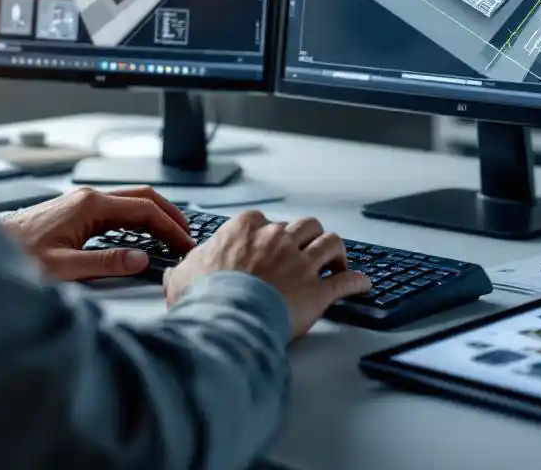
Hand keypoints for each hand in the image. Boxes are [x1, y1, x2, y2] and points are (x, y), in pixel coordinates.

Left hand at [0, 187, 194, 281]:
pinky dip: (136, 220)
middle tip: (187, 237)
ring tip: (170, 237)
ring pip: (130, 202)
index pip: (144, 209)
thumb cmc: (16, 256)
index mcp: (89, 205)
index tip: (184, 243)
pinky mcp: (75, 211)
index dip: (170, 227)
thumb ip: (105, 263)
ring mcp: (81, 202)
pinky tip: (140, 237)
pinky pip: (116, 210)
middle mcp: (87, 198)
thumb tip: (140, 260)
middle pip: (142, 198)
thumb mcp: (64, 267)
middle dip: (169, 215)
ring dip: (153, 217)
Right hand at [163, 211, 370, 338]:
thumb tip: (179, 272)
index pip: (264, 221)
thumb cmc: (204, 298)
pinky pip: (346, 281)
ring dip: (336, 251)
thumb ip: (185, 269)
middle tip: (308, 250)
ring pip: (330, 242)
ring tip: (337, 261)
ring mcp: (300, 263)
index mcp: (245, 229)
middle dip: (308, 236)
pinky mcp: (318, 290)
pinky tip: (362, 284)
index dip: (269, 234)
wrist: (224, 320)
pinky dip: (356, 282)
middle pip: (304, 225)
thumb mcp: (182, 277)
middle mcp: (277, 239)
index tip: (270, 245)